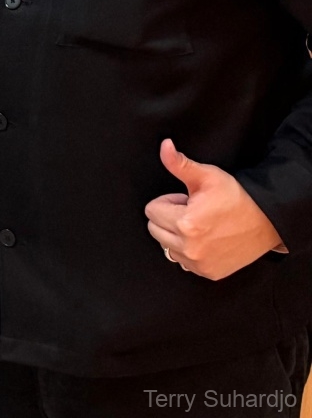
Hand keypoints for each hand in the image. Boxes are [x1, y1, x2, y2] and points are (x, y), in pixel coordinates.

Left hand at [145, 139, 285, 280]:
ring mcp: (199, 263)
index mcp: (185, 224)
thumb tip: (164, 145)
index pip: (151, 210)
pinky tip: (206, 240)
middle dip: (169, 218)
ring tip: (201, 225)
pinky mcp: (209, 272)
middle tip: (193, 212)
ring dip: (177, 235)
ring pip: (167, 246)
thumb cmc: (237, 198)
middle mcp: (190, 248)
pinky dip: (189, 251)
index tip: (186, 201)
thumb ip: (179, 163)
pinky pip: (183, 262)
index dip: (168, 202)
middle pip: (154, 229)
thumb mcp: (207, 176)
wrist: (267, 222)